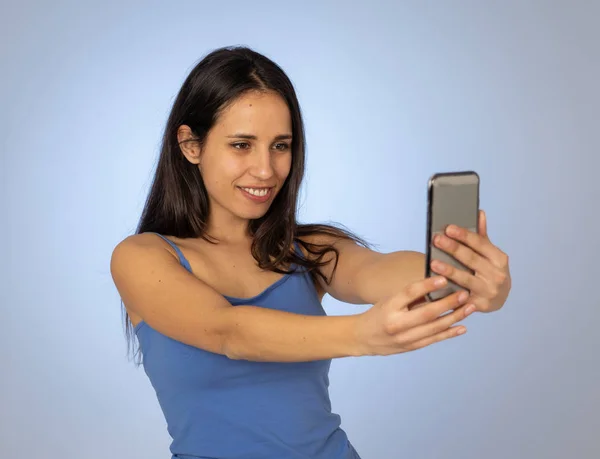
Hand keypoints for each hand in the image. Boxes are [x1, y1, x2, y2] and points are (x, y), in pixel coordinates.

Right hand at [355, 276, 475, 355]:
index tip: (444, 278)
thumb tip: (437, 286)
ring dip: (455, 317)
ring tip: (470, 308)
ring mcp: (405, 337)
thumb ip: (409, 297)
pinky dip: (449, 333)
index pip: (410, 293)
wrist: (362, 338)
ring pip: (434, 327)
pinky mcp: (411, 347)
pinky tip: (462, 327)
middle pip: (427, 312)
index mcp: (389, 306)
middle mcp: (397, 323)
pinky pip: (433, 339)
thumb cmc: (378, 314)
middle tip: (465, 294)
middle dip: (449, 303)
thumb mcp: (389, 301)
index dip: (428, 285)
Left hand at [430, 209, 510, 312]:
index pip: (480, 243)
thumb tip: (479, 212)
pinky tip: (438, 285)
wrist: (500, 298)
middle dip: (453, 249)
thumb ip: (481, 236)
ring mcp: (489, 291)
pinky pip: (462, 297)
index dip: (464, 235)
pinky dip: (450, 291)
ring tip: (433, 263)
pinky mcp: (480, 305)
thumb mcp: (489, 254)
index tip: (448, 228)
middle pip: (471, 259)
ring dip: (450, 271)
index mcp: (499, 258)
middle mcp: (497, 275)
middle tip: (437, 240)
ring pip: (466, 279)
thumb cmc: (490, 270)